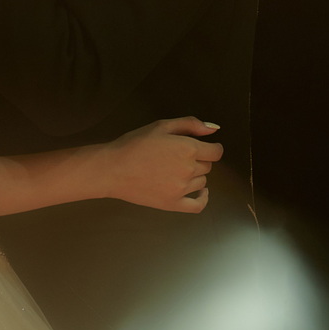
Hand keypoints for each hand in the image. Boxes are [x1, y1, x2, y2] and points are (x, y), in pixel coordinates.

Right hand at [97, 118, 222, 212]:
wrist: (112, 169)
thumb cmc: (134, 145)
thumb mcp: (161, 126)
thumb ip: (190, 124)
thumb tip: (214, 129)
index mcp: (188, 149)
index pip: (216, 152)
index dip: (212, 148)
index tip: (205, 148)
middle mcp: (189, 169)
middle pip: (207, 166)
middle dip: (198, 160)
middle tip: (177, 157)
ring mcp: (182, 189)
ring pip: (202, 182)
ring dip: (195, 176)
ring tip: (174, 170)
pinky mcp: (173, 204)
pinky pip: (198, 205)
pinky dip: (203, 198)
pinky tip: (201, 192)